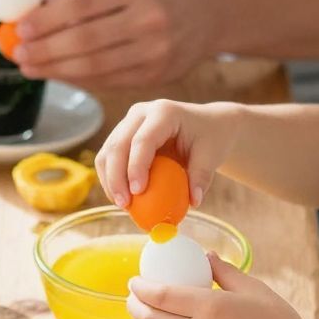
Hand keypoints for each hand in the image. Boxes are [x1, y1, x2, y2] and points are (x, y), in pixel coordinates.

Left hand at [15, 0, 208, 86]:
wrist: (211, 14)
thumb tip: (35, 18)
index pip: (83, 5)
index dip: (48, 19)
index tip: (21, 28)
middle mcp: (150, 19)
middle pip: (86, 41)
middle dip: (46, 50)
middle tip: (19, 54)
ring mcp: (156, 51)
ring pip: (95, 67)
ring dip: (56, 70)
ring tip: (31, 68)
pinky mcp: (157, 75)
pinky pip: (109, 81)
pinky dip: (79, 79)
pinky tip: (59, 75)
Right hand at [97, 99, 242, 210]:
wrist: (205, 125)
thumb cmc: (209, 138)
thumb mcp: (211, 155)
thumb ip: (202, 176)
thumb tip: (194, 201)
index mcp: (164, 112)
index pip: (143, 140)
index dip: (136, 166)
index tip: (137, 192)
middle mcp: (141, 113)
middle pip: (118, 145)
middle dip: (116, 177)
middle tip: (124, 204)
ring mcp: (128, 123)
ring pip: (107, 152)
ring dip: (109, 181)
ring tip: (123, 205)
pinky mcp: (121, 136)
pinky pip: (108, 159)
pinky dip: (111, 180)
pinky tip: (122, 198)